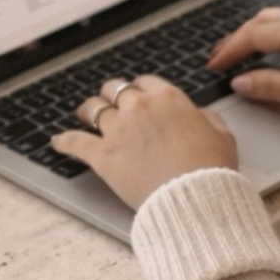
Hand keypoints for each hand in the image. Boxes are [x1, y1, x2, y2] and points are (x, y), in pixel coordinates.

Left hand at [52, 76, 236, 208]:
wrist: (195, 197)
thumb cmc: (211, 169)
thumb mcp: (222, 135)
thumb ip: (206, 118)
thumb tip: (197, 115)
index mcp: (168, 98)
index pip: (145, 82)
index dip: (140, 89)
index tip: (138, 96)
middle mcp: (139, 108)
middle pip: (114, 90)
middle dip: (112, 95)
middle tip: (110, 103)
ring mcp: (117, 131)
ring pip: (92, 109)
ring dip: (88, 111)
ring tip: (84, 115)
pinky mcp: (102, 156)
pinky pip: (74, 143)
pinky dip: (64, 142)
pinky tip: (57, 142)